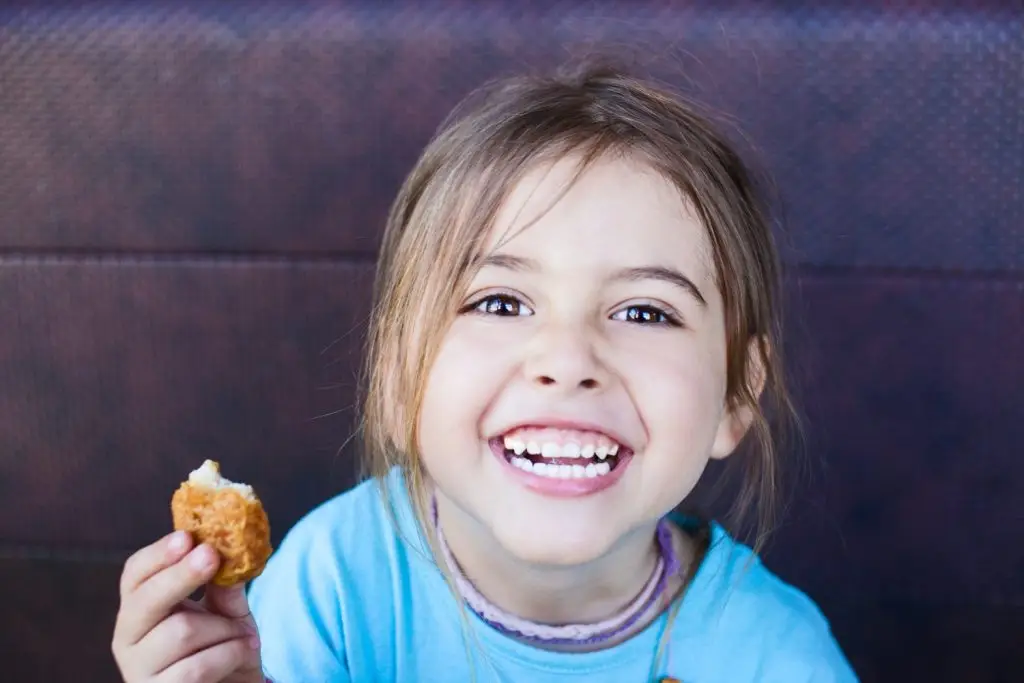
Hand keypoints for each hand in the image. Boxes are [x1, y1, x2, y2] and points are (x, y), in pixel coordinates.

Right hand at [112, 531, 264, 682]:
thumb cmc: (223, 647)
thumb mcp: (227, 611)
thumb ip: (224, 585)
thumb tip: (231, 548)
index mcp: (140, 607)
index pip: (135, 573)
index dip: (159, 554)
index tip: (187, 536)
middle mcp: (128, 637)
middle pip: (145, 600)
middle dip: (181, 575)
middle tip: (211, 556)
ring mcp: (138, 670)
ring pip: (180, 631)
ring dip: (224, 628)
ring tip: (243, 633)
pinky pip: (196, 667)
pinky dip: (229, 654)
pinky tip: (244, 651)